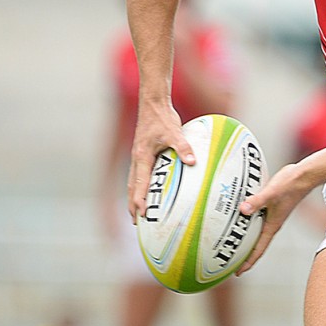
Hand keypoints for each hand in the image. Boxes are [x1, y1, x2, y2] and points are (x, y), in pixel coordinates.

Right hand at [126, 103, 195, 220]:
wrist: (153, 104)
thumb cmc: (162, 118)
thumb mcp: (174, 132)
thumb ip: (183, 147)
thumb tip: (192, 162)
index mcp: (142, 157)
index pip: (139, 184)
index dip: (140, 200)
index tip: (142, 214)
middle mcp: (137, 159)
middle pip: (132, 187)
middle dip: (133, 205)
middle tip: (137, 221)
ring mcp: (138, 156)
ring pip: (133, 182)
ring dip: (134, 197)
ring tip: (137, 212)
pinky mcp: (142, 153)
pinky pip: (139, 174)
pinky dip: (140, 186)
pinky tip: (147, 190)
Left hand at [235, 163, 313, 274]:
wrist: (304, 176)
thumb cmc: (291, 185)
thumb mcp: (271, 193)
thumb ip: (257, 201)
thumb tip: (243, 209)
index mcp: (272, 225)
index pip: (259, 249)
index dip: (248, 262)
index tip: (237, 273)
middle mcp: (272, 223)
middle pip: (256, 244)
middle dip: (244, 255)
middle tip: (230, 262)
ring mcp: (272, 215)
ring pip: (256, 232)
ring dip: (245, 239)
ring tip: (231, 242)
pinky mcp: (271, 206)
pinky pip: (257, 219)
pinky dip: (247, 222)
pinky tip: (239, 216)